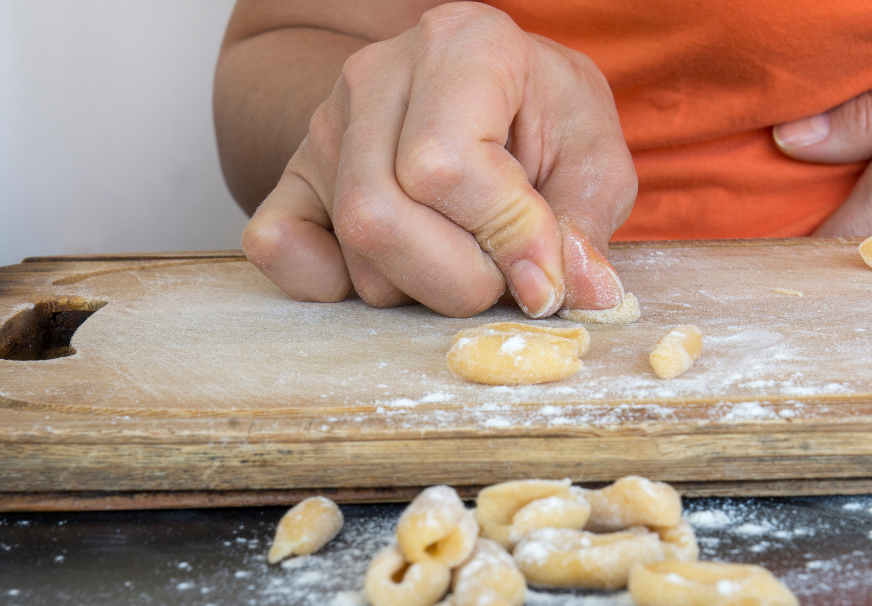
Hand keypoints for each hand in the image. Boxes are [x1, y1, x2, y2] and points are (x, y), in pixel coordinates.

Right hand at [241, 2, 635, 316]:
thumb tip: (572, 293)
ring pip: (350, 246)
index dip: (503, 238)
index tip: (546, 271)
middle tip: (501, 274)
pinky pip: (275, 246)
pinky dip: (331, 284)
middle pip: (379, 215)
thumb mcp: (596, 163)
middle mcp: (378, 75)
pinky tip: (393, 268)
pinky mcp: (294, 175)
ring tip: (462, 256)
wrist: (498, 102)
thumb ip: (584, 228)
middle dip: (457, 279)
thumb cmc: (548, 126)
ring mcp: (325, 125)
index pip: (444, 166)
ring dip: (419, 286)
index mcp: (464, 47)